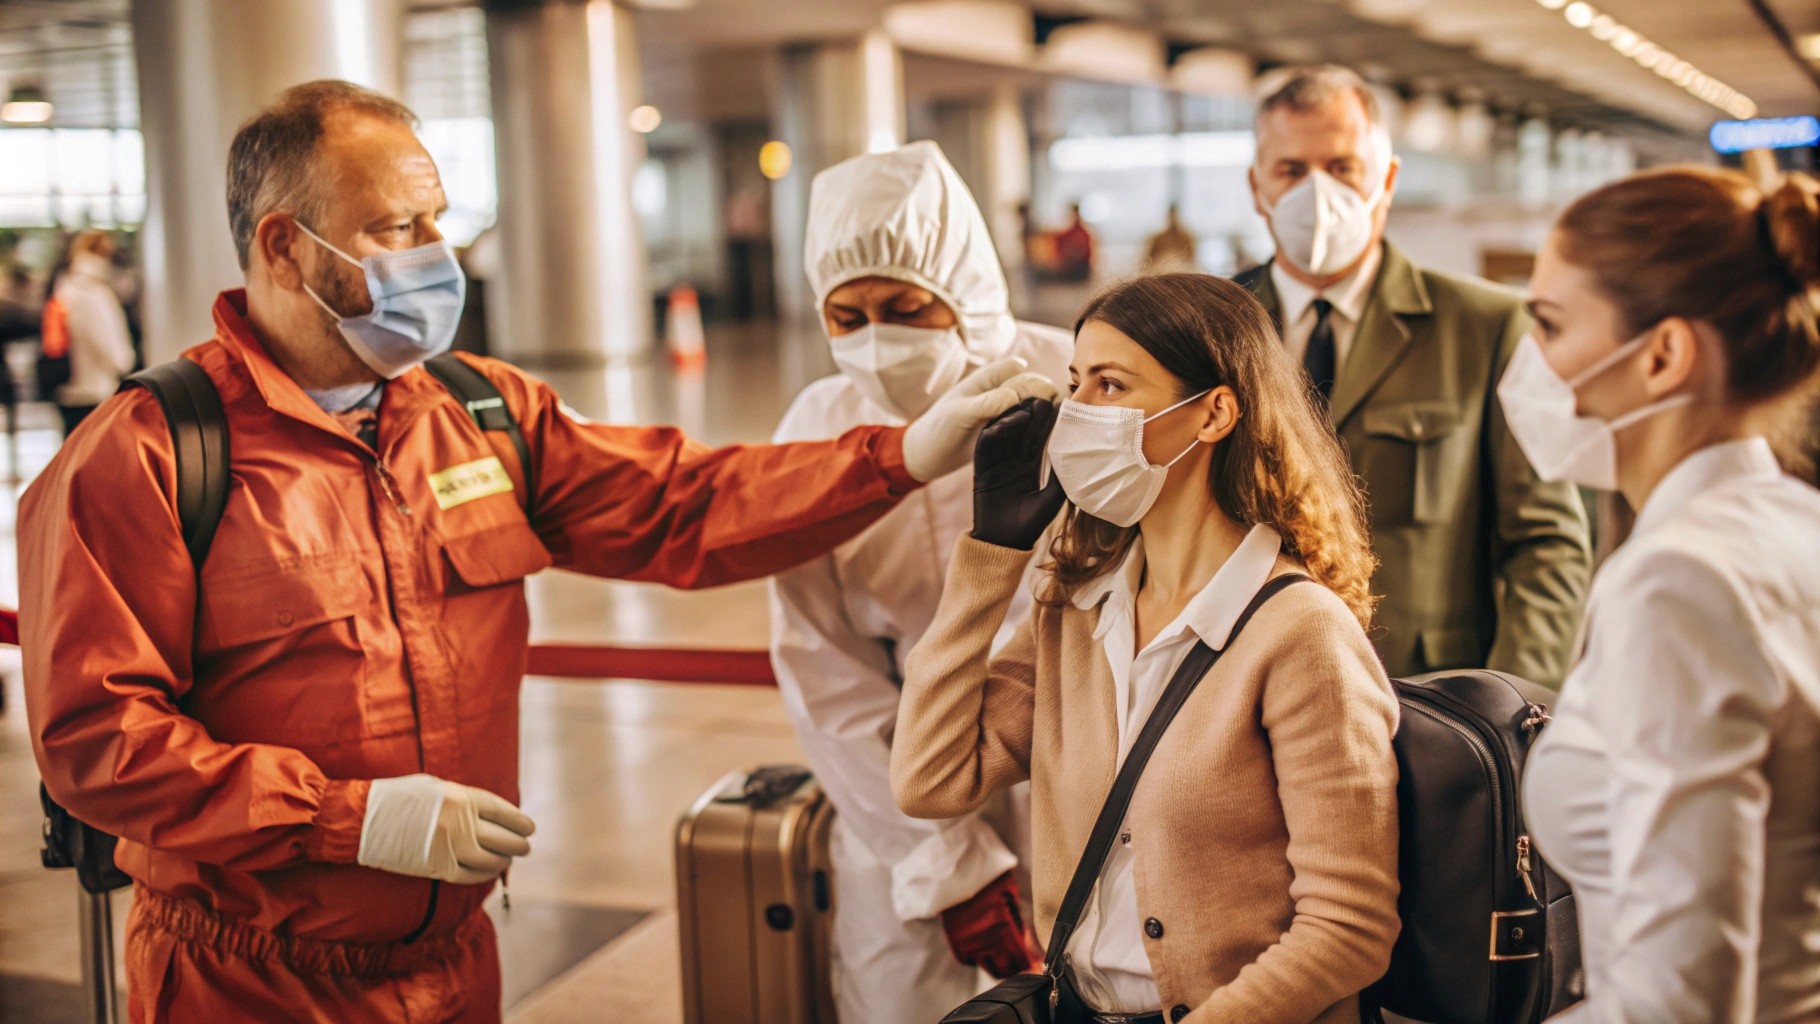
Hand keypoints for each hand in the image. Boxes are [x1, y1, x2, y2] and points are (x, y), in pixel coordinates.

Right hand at [357, 774, 535, 884]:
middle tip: (526, 847)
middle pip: (502, 837)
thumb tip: (489, 813)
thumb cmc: (398, 797)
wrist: (363, 819)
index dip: (519, 822)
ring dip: (504, 861)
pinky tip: (491, 871)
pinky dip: (484, 874)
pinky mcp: (436, 867)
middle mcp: (459, 822)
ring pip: (489, 859)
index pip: (502, 812)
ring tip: (510, 860)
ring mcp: (448, 846)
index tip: (530, 828)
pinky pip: (469, 875)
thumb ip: (463, 799)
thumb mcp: (436, 787)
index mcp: (461, 797)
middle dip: (518, 844)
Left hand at [902, 359, 1058, 482]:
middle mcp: (998, 391)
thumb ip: (986, 403)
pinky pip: (1028, 424)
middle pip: (1032, 386)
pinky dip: (1039, 428)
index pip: (1018, 370)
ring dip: (1045, 412)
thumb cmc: (937, 430)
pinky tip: (1048, 439)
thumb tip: (1016, 395)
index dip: (1034, 380)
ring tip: (1058, 427)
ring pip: (1033, 405)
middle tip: (1057, 416)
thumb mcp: (958, 414)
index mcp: (986, 379)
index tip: (1046, 396)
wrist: (926, 458)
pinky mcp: (1006, 431)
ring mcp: (1003, 412)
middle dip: (1046, 396)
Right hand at [941, 871, 1036, 978]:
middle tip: (1019, 964)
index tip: (1031, 963)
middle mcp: (987, 939)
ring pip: (990, 970)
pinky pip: (972, 962)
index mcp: (1004, 927)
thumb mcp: (1011, 899)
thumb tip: (1029, 948)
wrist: (958, 874)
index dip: (1028, 963)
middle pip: (1007, 970)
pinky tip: (985, 950)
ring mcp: (970, 944)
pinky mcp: (957, 945)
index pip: (1021, 959)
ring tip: (1004, 961)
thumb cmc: (989, 882)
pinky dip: (979, 959)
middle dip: (1016, 968)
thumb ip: (1019, 925)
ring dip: (999, 967)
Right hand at [972, 397, 1065, 549]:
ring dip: (1016, 416)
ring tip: (1031, 404)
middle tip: (1046, 395)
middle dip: (1033, 413)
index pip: (1039, 438)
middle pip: (1022, 430)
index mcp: (1029, 466)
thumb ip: (1061, 477)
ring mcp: (996, 462)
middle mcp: (1012, 461)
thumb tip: (1078, 455)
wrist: (1004, 542)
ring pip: (1004, 432)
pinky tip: (1013, 420)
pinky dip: (998, 429)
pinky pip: (987, 443)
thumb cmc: (1030, 524)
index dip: (1049, 422)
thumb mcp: (1052, 498)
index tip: (1062, 405)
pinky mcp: (981, 467)